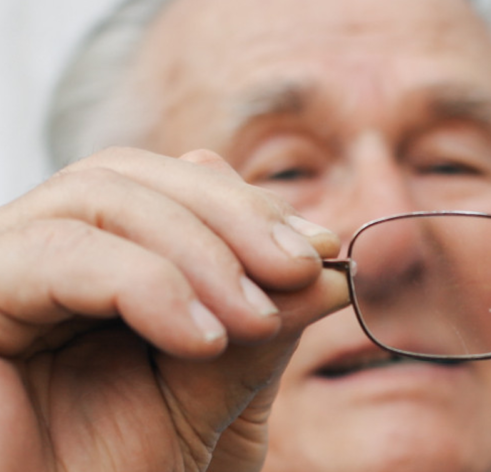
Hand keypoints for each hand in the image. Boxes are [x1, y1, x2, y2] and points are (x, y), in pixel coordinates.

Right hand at [0, 148, 347, 471]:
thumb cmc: (121, 469)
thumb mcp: (215, 386)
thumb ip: (265, 321)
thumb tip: (331, 266)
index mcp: (95, 260)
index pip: (167, 184)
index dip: (246, 206)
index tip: (321, 250)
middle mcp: (39, 254)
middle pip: (131, 174)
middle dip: (232, 216)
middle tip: (302, 270)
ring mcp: (0, 273)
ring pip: (97, 196)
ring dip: (200, 250)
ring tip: (257, 319)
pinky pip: (52, 254)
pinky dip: (143, 282)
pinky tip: (203, 338)